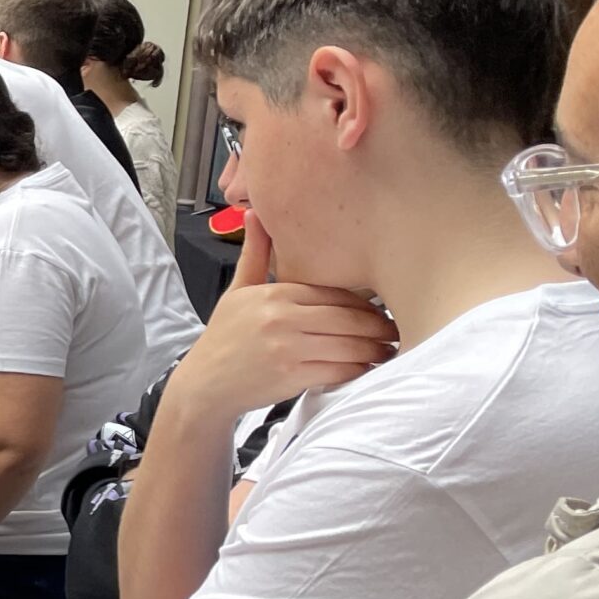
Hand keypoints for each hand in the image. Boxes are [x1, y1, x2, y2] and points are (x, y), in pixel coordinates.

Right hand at [167, 212, 397, 423]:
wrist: (204, 384)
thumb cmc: (224, 338)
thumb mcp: (237, 291)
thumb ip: (255, 254)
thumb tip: (255, 213)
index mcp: (273, 294)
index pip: (335, 294)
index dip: (365, 304)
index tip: (379, 312)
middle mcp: (281, 318)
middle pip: (349, 318)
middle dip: (379, 327)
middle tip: (394, 331)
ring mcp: (287, 348)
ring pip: (350, 346)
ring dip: (376, 350)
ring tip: (388, 351)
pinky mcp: (292, 377)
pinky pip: (340, 370)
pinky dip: (359, 371)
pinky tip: (366, 369)